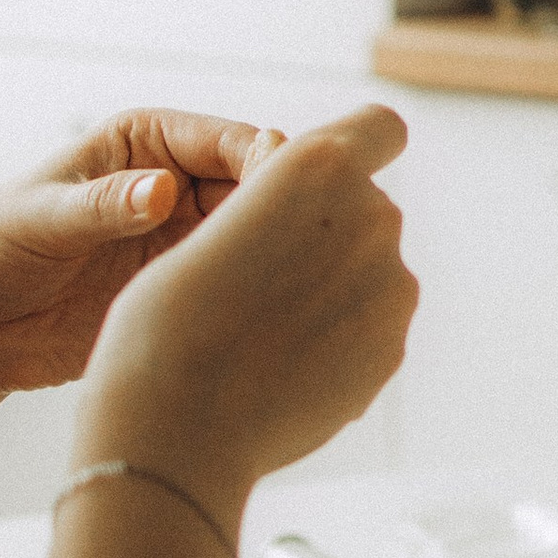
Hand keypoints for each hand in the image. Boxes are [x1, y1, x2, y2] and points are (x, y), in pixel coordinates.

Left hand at [0, 108, 284, 414]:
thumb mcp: (39, 219)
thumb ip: (103, 206)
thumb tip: (163, 191)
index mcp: (147, 142)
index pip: (230, 142)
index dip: (268, 164)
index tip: (292, 199)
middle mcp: (178, 185)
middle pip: (258, 192)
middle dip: (283, 216)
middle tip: (313, 250)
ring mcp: (184, 241)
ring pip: (254, 243)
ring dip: (276, 262)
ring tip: (299, 291)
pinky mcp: (182, 291)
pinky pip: (234, 289)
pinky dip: (257, 301)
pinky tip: (277, 322)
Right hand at [75, 105, 415, 521]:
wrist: (176, 430)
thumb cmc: (166, 323)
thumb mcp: (210, 225)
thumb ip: (279, 206)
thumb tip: (322, 204)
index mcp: (319, 167)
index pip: (380, 127)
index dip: (357, 148)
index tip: (319, 183)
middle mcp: (371, 216)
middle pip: (364, 209)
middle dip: (326, 232)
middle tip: (258, 277)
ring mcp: (391, 288)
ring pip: (369, 271)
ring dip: (331, 289)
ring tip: (260, 330)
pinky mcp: (391, 349)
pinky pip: (365, 329)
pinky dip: (334, 341)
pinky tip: (277, 369)